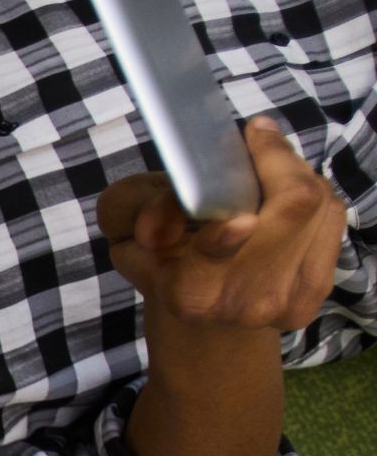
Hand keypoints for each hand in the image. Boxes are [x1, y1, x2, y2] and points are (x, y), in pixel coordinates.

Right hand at [99, 117, 346, 333]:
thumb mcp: (125, 230)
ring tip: (263, 176)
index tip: (240, 219)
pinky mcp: (317, 289)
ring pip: (317, 204)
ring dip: (293, 175)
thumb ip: (134, 213)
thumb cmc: (163, 257)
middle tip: (254, 139)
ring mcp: (287, 299)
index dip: (227, 238)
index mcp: (191, 292)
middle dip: (277, 163)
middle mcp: (243, 302)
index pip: (217, 258)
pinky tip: (284, 199)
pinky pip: (331, 215)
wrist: (202, 316)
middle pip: (293, 209)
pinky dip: (313, 193)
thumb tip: (157, 226)